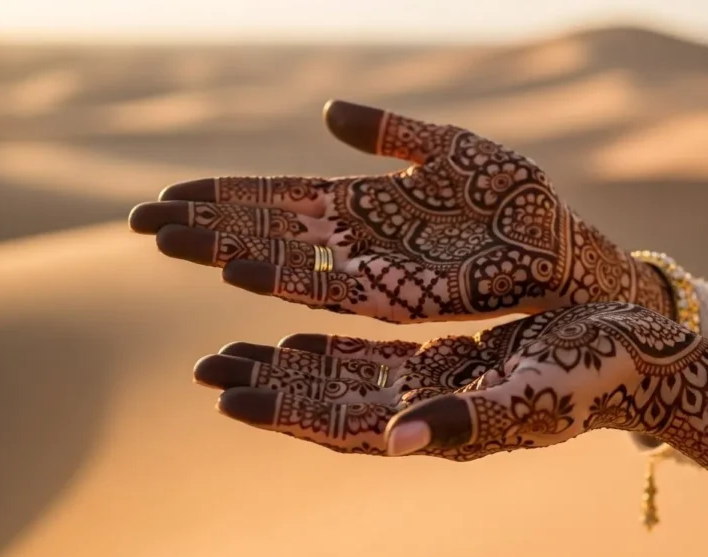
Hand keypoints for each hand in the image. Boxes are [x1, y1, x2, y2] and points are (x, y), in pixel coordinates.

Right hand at [128, 101, 672, 322]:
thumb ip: (390, 133)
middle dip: (207, 226)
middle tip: (141, 222)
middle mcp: (359, 239)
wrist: (565, 245)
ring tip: (171, 241)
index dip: (226, 198)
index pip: (279, 198)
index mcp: (365, 201)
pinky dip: (287, 275)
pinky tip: (241, 268)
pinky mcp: (401, 293)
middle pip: (268, 230)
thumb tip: (325, 112)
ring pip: (287, 258)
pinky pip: (332, 284)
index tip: (169, 194)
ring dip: (228, 250)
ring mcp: (375, 267)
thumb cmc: (515, 200)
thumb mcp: (451, 150)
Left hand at [199, 302, 707, 466]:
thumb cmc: (592, 378)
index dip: (284, 409)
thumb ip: (466, 419)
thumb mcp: (532, 396)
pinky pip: (375, 358)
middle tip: (209, 367)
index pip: (344, 424)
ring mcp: (434, 386)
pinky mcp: (448, 361)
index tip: (226, 392)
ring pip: (345, 379)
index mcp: (440, 425)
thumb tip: (399, 438)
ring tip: (234, 352)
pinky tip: (299, 334)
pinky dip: (333, 348)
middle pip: (330, 403)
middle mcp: (426, 410)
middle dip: (271, 386)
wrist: (636, 360)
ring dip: (290, 367)